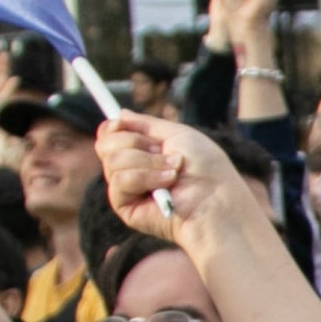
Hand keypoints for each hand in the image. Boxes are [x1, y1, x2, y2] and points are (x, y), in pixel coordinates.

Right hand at [95, 109, 257, 255]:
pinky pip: (119, 181)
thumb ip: (146, 124)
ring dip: (146, 161)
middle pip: (105, 145)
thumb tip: (120, 114)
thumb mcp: (177, 134)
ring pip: (112, 161)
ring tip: (173, 171)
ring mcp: (127, 189)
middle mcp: (132, 169)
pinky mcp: (126, 207)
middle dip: (134, 141)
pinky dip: (144, 177)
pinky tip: (167, 184)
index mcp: (143, 152)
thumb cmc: (205, 167)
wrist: (216, 200)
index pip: (109, 136)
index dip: (111, 127)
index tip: (121, 122)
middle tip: (160, 150)